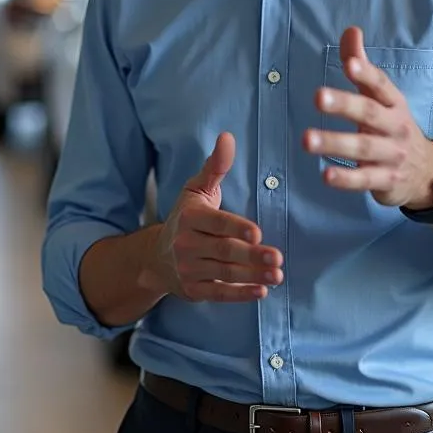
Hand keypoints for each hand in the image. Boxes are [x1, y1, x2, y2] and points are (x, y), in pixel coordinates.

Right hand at [143, 132, 283, 302]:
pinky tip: (260, 292)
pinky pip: (219, 294)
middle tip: (277, 257)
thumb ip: (215, 166)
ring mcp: (189, 269)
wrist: (155, 257)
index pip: (216, 223)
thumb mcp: (196, 190)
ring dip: (252, 275)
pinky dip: (240, 295)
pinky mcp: (194, 290)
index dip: (236, 228)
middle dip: (251, 255)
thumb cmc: (186, 217)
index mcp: (190, 217)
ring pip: (225, 274)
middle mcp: (186, 244)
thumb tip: (227, 137)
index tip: (257, 234)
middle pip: (223, 251)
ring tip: (277, 275)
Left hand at [305, 27, 432, 208]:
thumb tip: (351, 30)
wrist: (429, 174)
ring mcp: (391, 155)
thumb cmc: (394, 126)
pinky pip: (365, 180)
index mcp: (392, 103)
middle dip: (344, 105)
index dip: (366, 74)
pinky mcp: (386, 181)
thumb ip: (362, 65)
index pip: (380, 85)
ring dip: (335, 143)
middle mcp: (394, 126)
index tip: (350, 65)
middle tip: (317, 97)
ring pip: (363, 148)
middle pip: (369, 113)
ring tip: (306, 139)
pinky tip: (325, 174)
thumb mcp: (382, 96)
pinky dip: (346, 179)